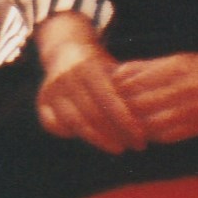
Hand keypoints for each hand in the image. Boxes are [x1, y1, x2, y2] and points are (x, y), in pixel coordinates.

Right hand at [35, 16, 146, 154]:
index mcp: (89, 68)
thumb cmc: (101, 65)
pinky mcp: (42, 103)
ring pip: (75, 123)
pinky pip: (55, 125)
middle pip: (93, 114)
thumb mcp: (116, 68)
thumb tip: (156, 112)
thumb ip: (130, 86)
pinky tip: (93, 140)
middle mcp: (67, 79)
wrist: (66, 50)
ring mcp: (51, 91)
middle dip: (117, 133)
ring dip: (99, 139)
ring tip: (119, 147)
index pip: (110, 101)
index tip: (142, 137)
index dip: (127, 122)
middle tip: (136, 145)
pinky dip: (73, 135)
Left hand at [114, 53, 197, 144]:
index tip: (107, 92)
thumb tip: (116, 73)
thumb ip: (146, 67)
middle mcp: (183, 88)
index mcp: (176, 67)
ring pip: (148, 123)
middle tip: (107, 112)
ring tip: (123, 124)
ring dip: (133, 126)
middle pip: (138, 104)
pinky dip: (150, 135)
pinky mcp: (196, 126)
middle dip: (120, 110)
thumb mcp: (176, 59)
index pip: (133, 83)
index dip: (116, 91)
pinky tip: (144, 132)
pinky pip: (164, 136)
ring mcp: (190, 109)